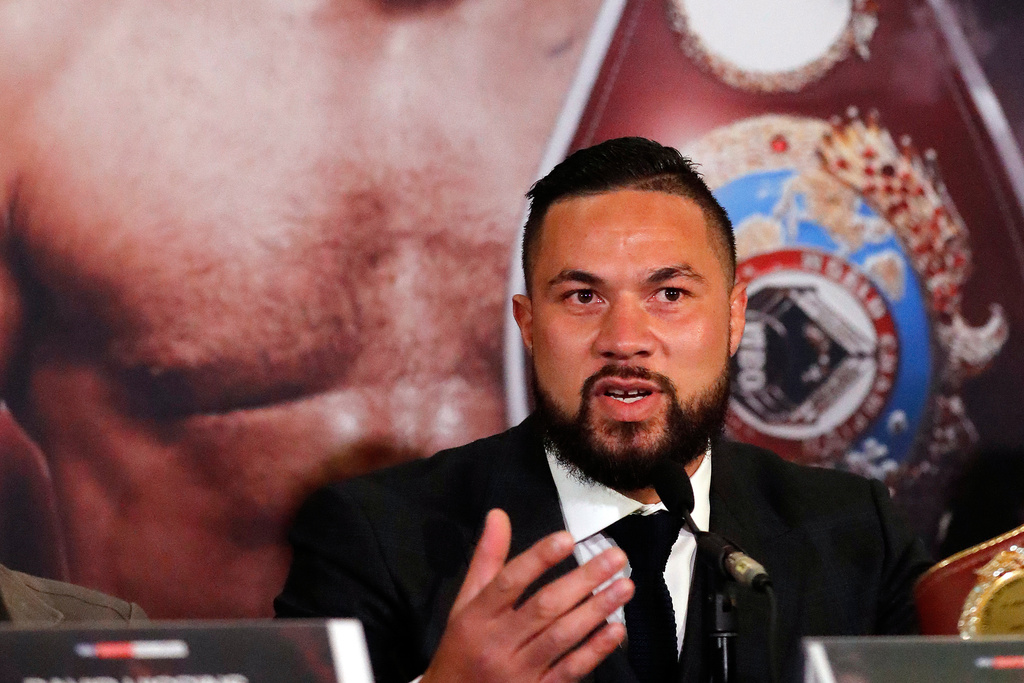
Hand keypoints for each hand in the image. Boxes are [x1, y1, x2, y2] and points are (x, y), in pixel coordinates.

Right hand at [421, 509, 632, 682]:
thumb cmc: (462, 647)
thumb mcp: (464, 603)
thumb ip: (486, 559)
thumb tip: (498, 515)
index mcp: (477, 616)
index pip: (509, 582)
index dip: (538, 559)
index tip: (566, 538)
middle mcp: (499, 642)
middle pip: (544, 607)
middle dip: (583, 580)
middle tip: (615, 557)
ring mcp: (520, 671)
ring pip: (562, 637)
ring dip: (596, 611)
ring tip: (624, 586)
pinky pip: (569, 671)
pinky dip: (594, 651)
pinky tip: (616, 630)